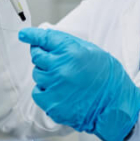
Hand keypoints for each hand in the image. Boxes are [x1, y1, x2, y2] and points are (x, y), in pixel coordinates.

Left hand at [19, 28, 139, 140]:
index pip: (45, 39)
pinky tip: (59, 91)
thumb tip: (47, 38)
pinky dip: (44, 91)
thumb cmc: (107, 78)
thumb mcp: (92, 52)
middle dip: (43, 56)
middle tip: (55, 62)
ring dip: (45, 74)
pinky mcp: (52, 104)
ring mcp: (55, 86)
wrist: (115, 106)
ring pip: (37, 74)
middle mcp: (61, 67)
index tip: (24, 35)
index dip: (32, 35)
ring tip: (63, 80)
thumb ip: (68, 44)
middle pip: (37, 56)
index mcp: (71, 52)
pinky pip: (37, 92)